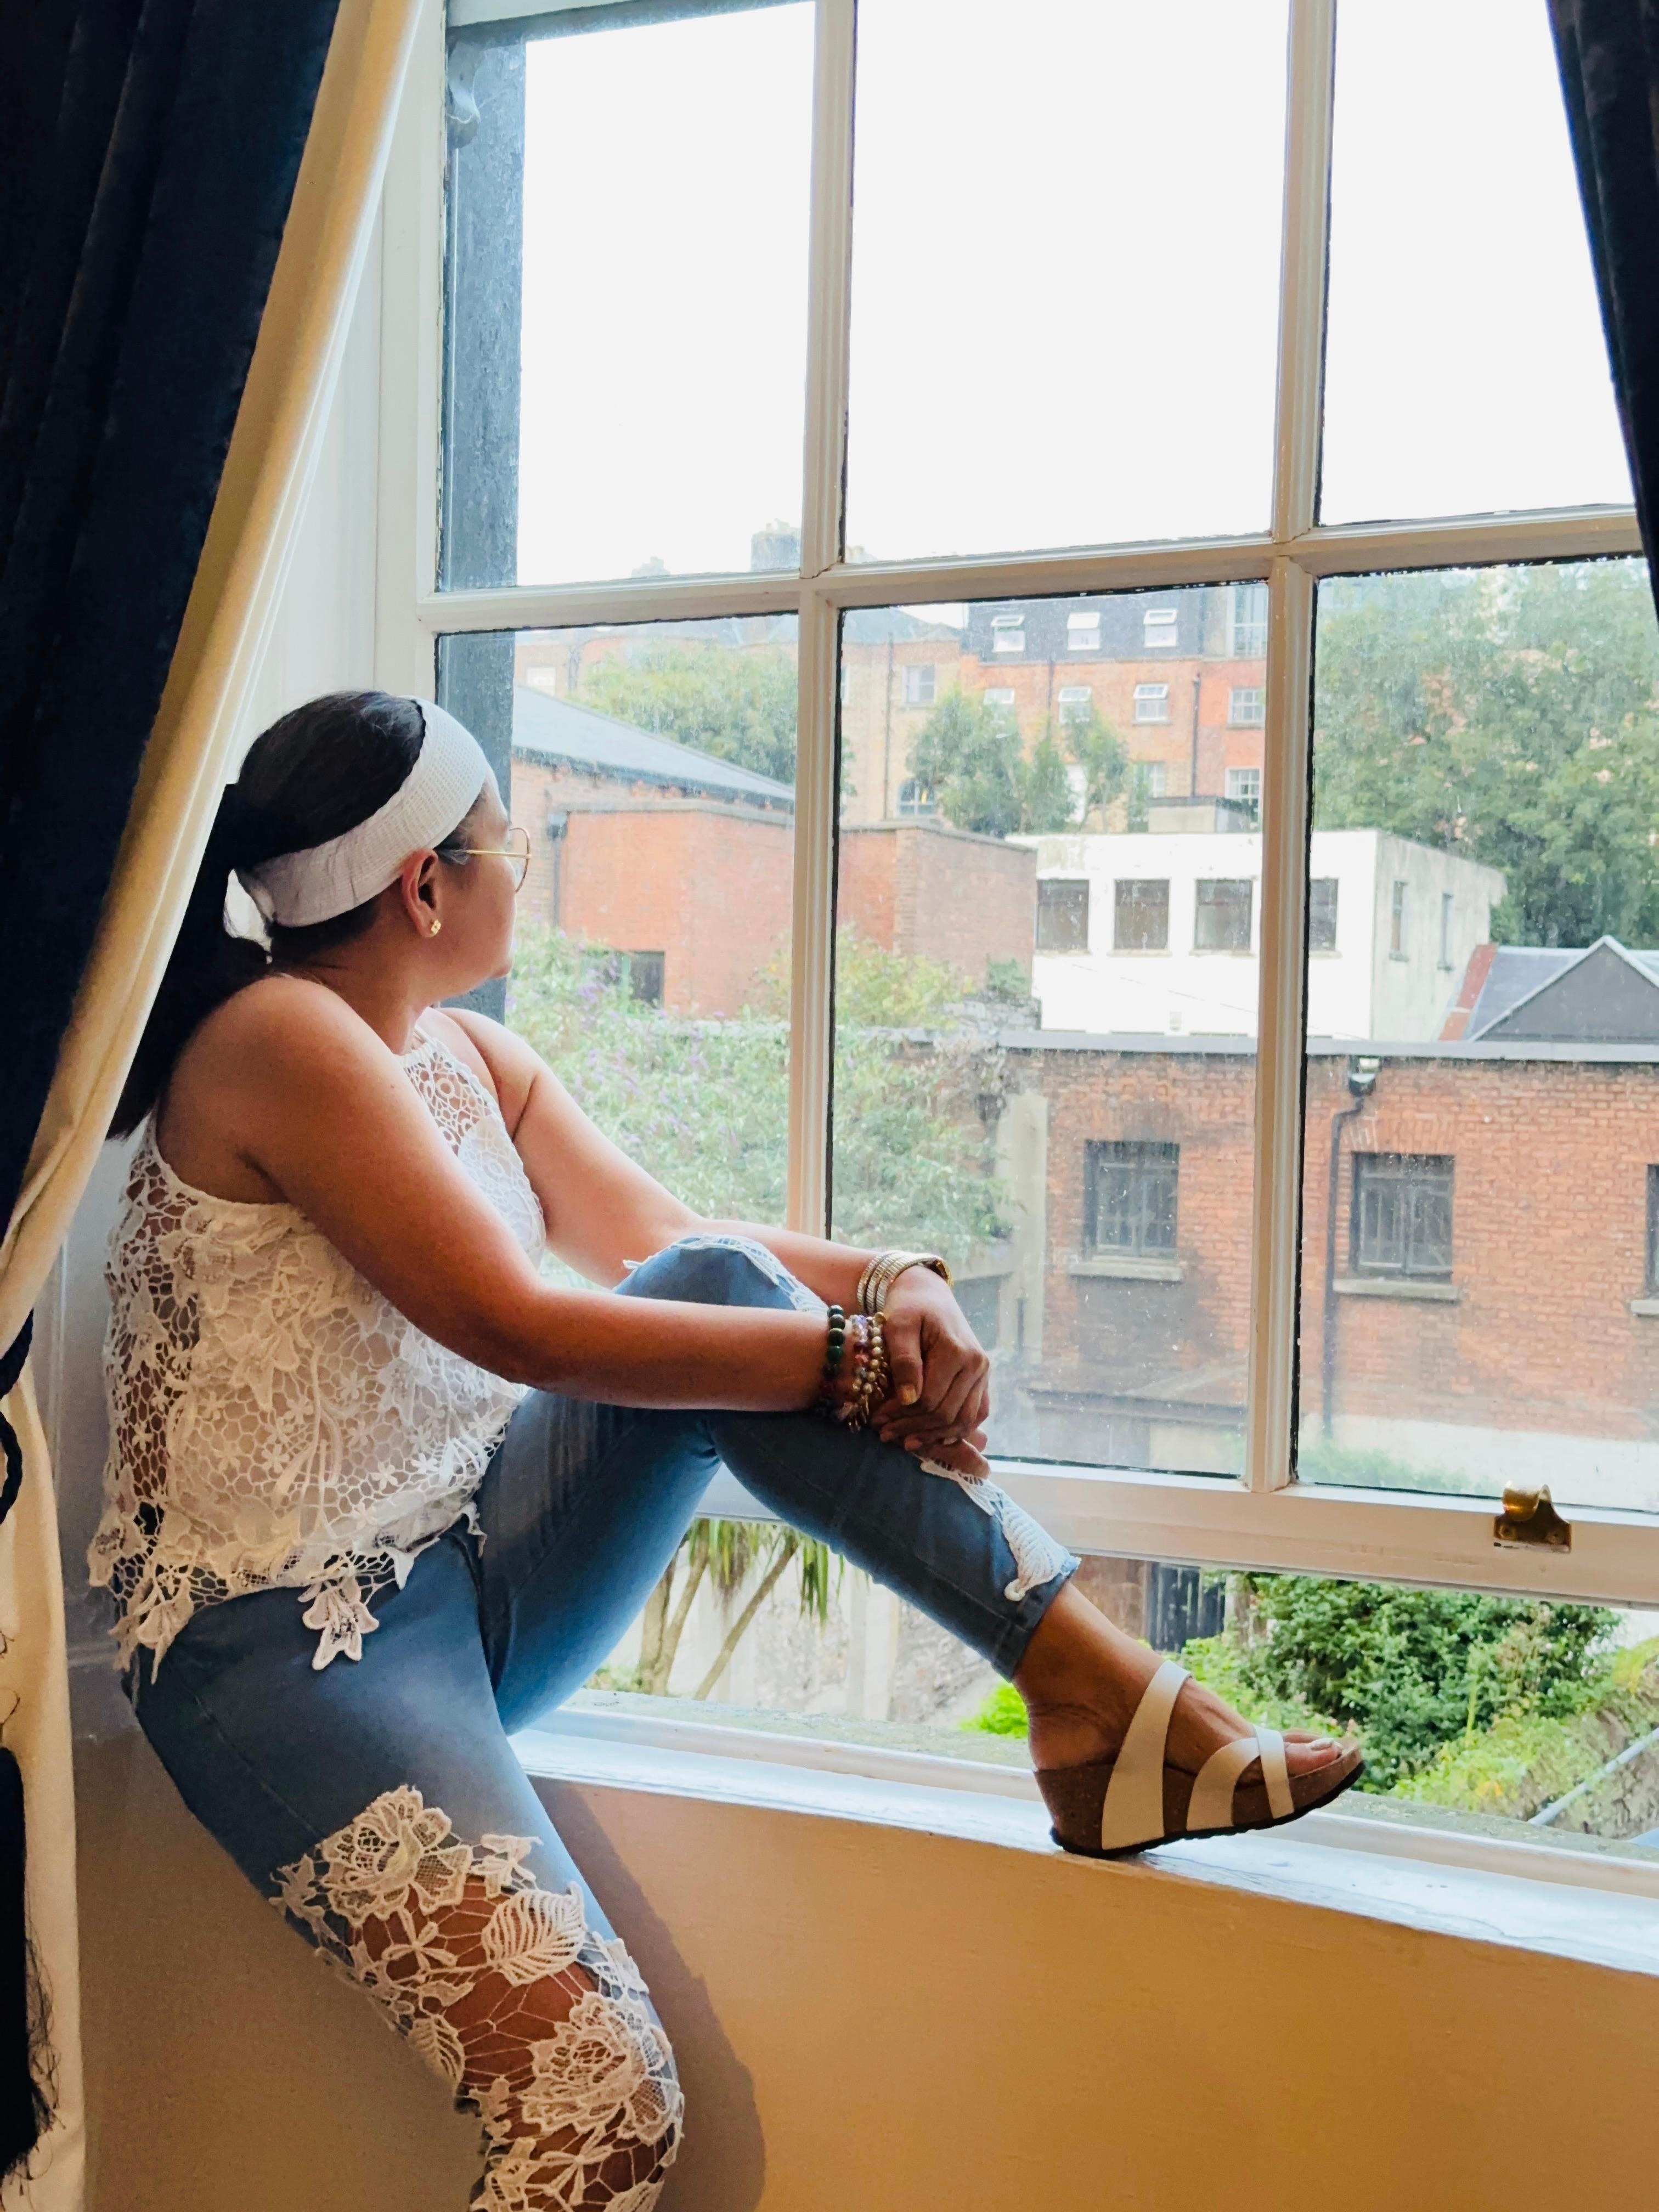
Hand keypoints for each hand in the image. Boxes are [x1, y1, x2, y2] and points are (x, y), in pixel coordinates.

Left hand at [873, 1268, 990, 1460]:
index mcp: (956, 1350)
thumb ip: (904, 1361)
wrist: (929, 1296)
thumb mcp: (898, 1326)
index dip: (902, 1415)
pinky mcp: (983, 1379)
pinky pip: (976, 1414)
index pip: (929, 1399)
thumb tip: (909, 1399)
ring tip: (905, 1441)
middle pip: (947, 1414)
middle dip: (914, 1428)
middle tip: (884, 1434)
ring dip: (934, 1435)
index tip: (877, 1420)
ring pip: (964, 1420)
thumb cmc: (909, 1309)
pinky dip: (955, 1430)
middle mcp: (976, 1364)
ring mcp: (983, 1373)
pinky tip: (932, 1437)